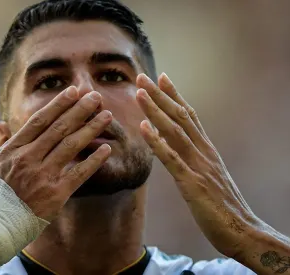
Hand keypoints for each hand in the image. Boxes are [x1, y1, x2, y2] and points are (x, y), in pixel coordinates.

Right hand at [0, 87, 111, 220]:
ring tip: (107, 116)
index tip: (72, 92)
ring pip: (71, 145)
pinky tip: (107, 149)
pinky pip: (79, 173)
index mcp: (11, 151)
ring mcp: (42, 175)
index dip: (58, 104)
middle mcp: (28, 158)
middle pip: (59, 127)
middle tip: (95, 96)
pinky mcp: (55, 194)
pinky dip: (94, 160)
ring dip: (91, 128)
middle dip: (80, 109)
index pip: (39, 120)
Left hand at [136, 73, 259, 257]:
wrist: (242, 230)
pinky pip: (172, 159)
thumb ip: (192, 158)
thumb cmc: (222, 206)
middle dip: (159, 95)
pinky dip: (157, 141)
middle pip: (180, 116)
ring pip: (174, 131)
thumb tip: (172, 143)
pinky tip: (144, 128)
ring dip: (155, 110)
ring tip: (139, 93)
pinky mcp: (193, 183)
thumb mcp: (206, 176)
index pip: (189, 115)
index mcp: (206, 149)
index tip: (161, 77)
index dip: (174, 95)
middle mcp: (203, 152)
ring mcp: (199, 166)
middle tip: (142, 76)